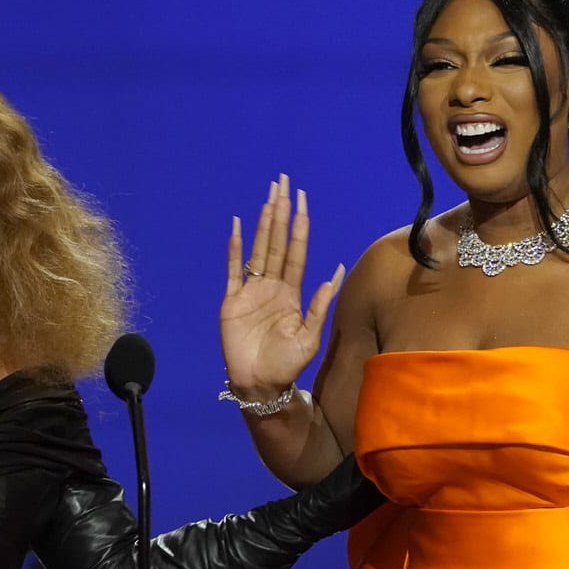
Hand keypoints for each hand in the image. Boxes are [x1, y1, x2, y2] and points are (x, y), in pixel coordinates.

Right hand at [221, 175, 343, 397]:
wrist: (260, 385)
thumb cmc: (287, 364)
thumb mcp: (310, 336)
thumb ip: (320, 304)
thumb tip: (336, 271)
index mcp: (292, 292)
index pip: (296, 251)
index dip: (299, 225)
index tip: (302, 200)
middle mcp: (272, 286)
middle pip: (276, 242)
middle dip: (281, 212)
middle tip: (283, 183)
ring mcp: (251, 291)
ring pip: (258, 249)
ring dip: (262, 223)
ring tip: (267, 198)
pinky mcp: (232, 301)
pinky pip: (233, 269)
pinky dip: (235, 248)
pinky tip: (237, 226)